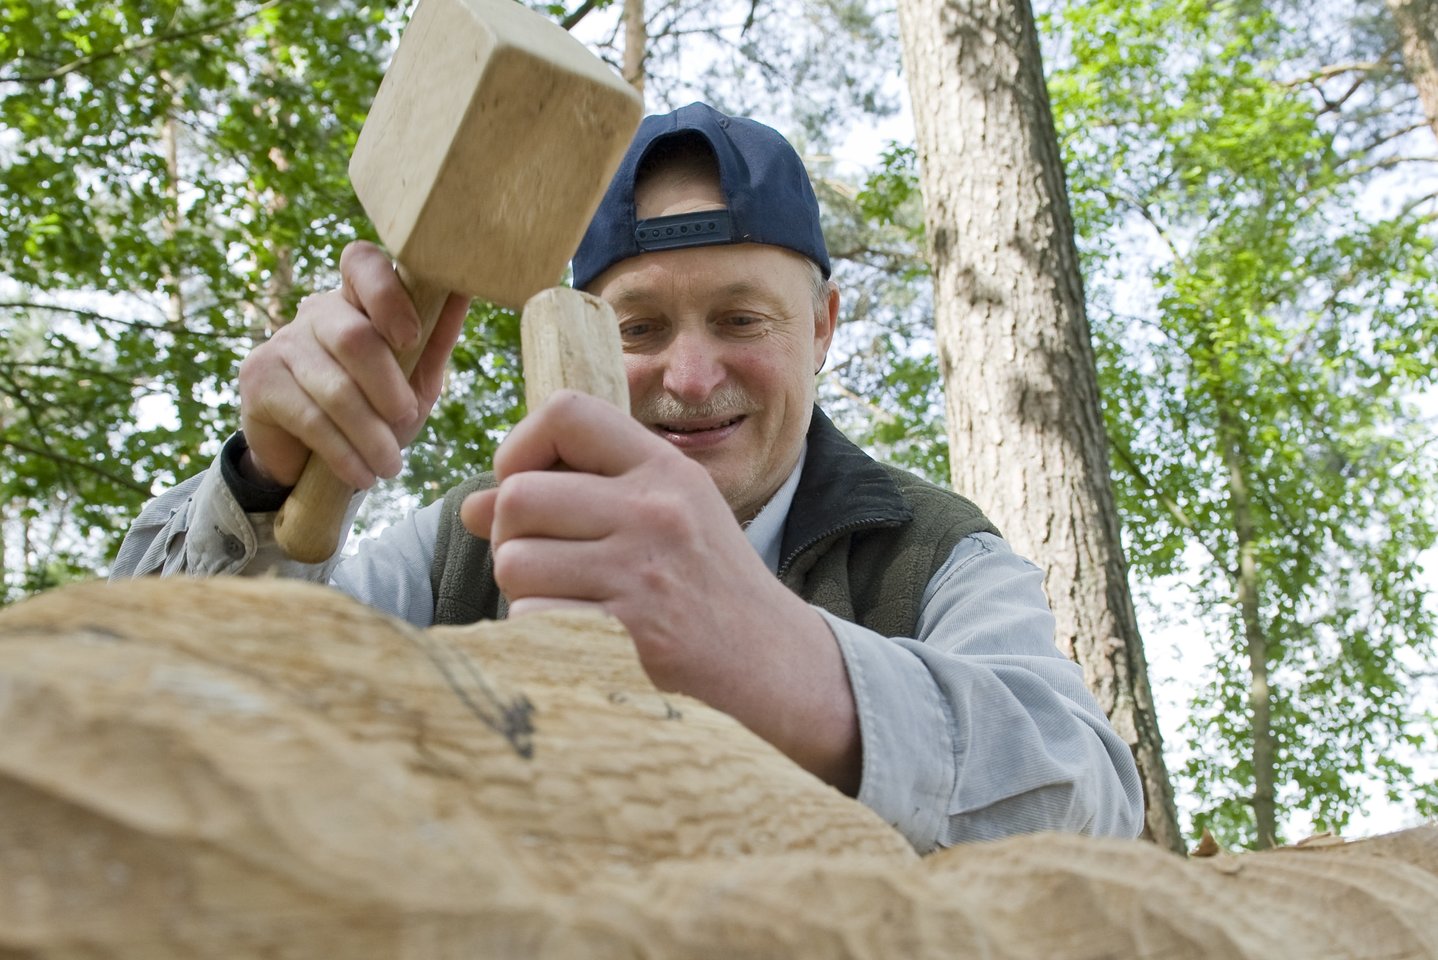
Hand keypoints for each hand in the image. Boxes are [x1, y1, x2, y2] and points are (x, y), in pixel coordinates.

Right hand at [236, 241, 468, 488]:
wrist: (312, 456)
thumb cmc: (375, 405)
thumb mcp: (415, 376)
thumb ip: (436, 337)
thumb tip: (466, 289)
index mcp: (356, 297)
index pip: (362, 262)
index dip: (387, 294)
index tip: (410, 339)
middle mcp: (315, 311)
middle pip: (353, 337)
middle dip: (388, 387)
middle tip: (406, 420)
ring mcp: (282, 342)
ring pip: (334, 387)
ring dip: (370, 435)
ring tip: (390, 466)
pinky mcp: (258, 380)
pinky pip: (310, 418)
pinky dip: (344, 453)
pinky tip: (361, 474)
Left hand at [460, 391, 860, 789]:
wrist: (772, 661)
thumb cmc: (703, 584)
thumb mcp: (659, 517)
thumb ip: (576, 498)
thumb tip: (472, 506)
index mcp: (663, 469)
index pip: (565, 411)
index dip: (521, 446)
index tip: (526, 483)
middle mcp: (655, 509)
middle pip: (518, 496)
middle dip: (511, 534)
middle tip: (544, 559)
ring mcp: (643, 571)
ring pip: (513, 561)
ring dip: (521, 587)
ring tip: (564, 597)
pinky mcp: (629, 632)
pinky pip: (530, 618)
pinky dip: (538, 633)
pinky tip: (576, 635)